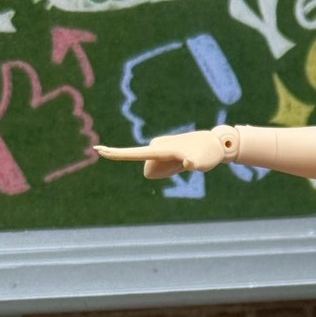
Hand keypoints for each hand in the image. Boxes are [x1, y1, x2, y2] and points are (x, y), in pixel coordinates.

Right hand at [94, 127, 232, 178]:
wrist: (216, 144)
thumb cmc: (208, 154)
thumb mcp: (203, 161)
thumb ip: (194, 163)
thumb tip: (189, 163)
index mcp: (160, 150)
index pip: (134, 153)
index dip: (117, 153)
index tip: (99, 150)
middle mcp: (156, 147)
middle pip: (149, 170)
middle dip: (162, 172)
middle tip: (186, 162)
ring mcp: (160, 148)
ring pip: (155, 169)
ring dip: (169, 170)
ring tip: (187, 160)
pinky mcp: (164, 150)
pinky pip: (161, 167)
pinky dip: (171, 169)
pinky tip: (185, 160)